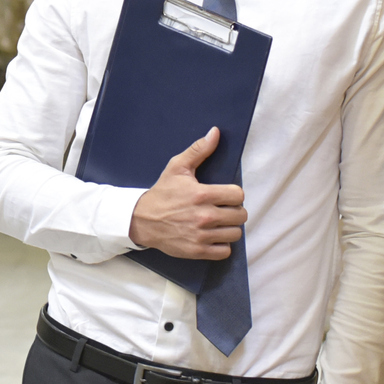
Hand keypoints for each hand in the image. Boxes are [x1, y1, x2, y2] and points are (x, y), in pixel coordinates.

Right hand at [127, 127, 245, 259]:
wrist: (142, 220)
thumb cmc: (162, 193)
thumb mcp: (177, 167)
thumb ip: (199, 150)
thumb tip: (216, 132)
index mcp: (202, 194)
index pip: (238, 195)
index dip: (233, 194)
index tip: (225, 195)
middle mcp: (204, 216)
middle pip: (241, 215)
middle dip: (234, 211)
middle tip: (223, 209)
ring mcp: (201, 235)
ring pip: (235, 233)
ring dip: (229, 228)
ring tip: (218, 223)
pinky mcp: (198, 251)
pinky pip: (225, 251)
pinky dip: (221, 245)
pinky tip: (213, 236)